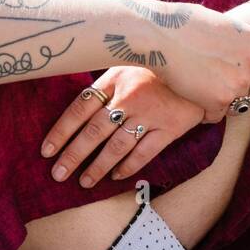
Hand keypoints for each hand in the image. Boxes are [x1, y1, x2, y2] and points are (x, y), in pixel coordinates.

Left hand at [41, 67, 205, 187]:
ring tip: (84, 182)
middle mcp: (130, 96)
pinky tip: (115, 177)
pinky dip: (128, 166)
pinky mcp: (170, 127)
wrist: (201, 68)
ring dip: (97, 167)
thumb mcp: (128, 66)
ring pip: (116, 146)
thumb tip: (76, 115)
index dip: (61, 130)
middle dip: (73, 155)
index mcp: (114, 78)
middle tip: (58, 174)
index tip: (47, 150)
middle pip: (94, 131)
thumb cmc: (158, 69)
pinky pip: (144, 152)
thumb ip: (105, 87)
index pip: (80, 107)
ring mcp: (150, 113)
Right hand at [144, 0, 249, 118]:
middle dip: (243, 85)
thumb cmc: (183, 23)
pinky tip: (190, 93)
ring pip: (239, 102)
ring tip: (201, 84)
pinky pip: (218, 114)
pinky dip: (205, 109)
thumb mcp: (222, 24)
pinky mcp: (219, 102)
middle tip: (219, 79)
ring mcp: (237, 85)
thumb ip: (239, 41)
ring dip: (224, 98)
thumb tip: (243, 52)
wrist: (158, 36)